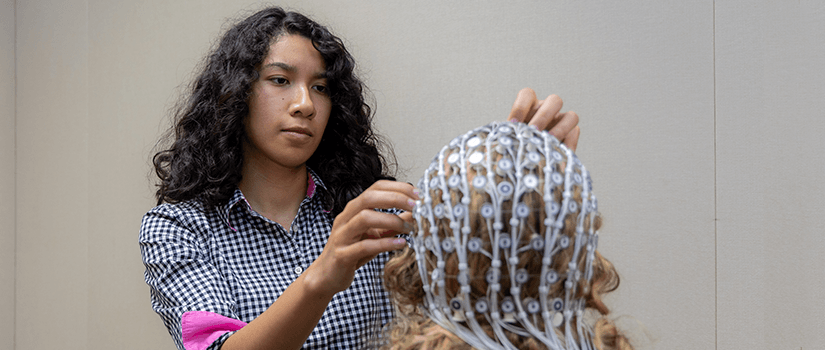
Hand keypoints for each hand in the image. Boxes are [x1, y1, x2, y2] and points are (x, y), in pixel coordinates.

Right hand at [303, 180, 417, 296]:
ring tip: (409, 229)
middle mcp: (346, 217)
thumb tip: (415, 213)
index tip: (418, 194)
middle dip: (396, 198)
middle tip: (416, 206)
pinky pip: (364, 246)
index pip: (376, 188)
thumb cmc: (352, 252)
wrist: (327, 275)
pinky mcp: (342, 254)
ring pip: (365, 218)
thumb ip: (393, 224)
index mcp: (354, 209)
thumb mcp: (376, 235)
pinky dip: (385, 244)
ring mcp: (342, 235)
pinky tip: (401, 244)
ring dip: (391, 221)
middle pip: (370, 197)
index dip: (398, 188)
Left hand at [506, 88, 580, 151]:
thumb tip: (502, 136)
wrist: (523, 163)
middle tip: (533, 132)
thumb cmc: (513, 147)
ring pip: (571, 116)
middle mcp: (548, 111)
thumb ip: (505, 135)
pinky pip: (575, 134)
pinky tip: (556, 155)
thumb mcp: (507, 139)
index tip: (513, 124)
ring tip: (547, 143)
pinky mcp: (571, 136)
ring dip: (560, 129)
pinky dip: (567, 144)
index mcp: (530, 106)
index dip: (520, 107)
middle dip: (543, 117)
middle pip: (555, 101)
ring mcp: (561, 122)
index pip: (528, 95)